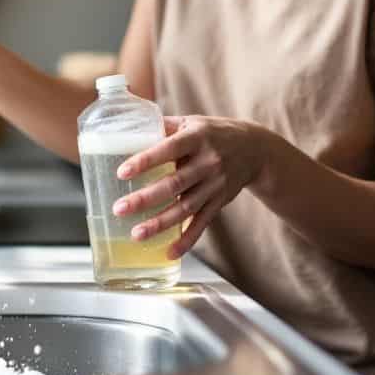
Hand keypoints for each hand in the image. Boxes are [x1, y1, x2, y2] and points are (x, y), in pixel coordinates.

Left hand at [112, 116, 270, 258]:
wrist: (255, 149)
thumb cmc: (213, 133)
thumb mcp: (192, 122)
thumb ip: (163, 127)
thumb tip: (128, 130)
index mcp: (197, 138)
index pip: (169, 149)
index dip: (146, 161)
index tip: (122, 172)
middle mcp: (208, 162)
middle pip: (174, 184)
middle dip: (145, 199)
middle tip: (119, 209)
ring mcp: (215, 185)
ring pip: (185, 208)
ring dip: (160, 223)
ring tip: (136, 234)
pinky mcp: (220, 202)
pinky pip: (202, 223)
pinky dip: (186, 240)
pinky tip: (169, 252)